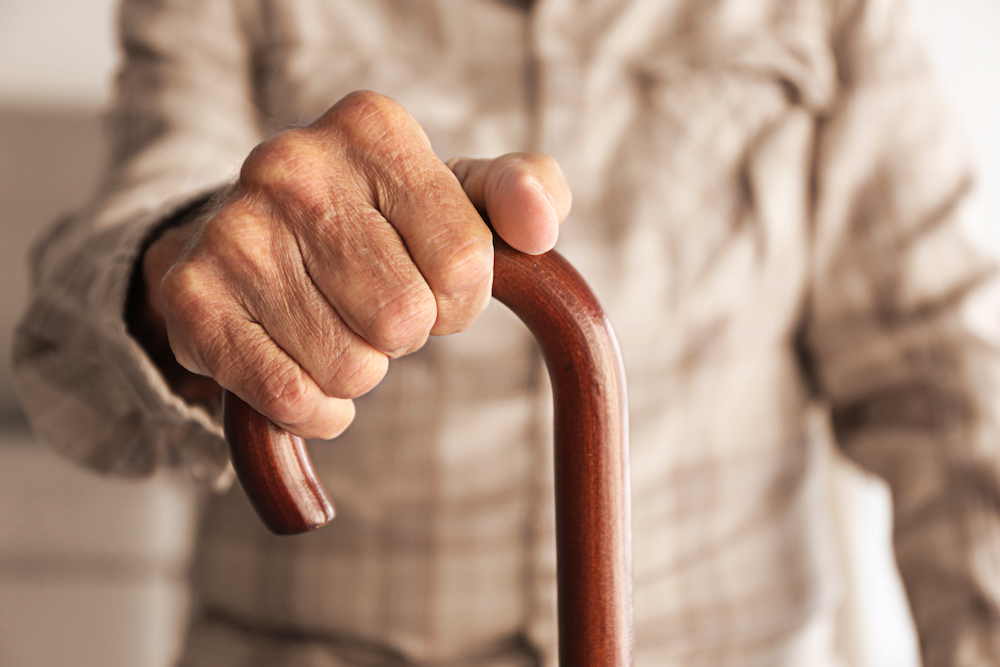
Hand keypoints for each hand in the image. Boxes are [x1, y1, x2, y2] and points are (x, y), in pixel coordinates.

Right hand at [130, 90, 570, 438]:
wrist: (256, 236)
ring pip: (351, 369)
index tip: (431, 280)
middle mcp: (291, 164)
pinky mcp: (191, 299)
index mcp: (371, 127)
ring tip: (332, 323)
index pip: (463, 263)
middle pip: (404, 320)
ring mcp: (233, 231)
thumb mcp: (462, 195)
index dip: (459, 297)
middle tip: (374, 302)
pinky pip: (291, 400)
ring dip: (359, 368)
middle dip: (406, 332)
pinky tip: (303, 364)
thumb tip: (536, 224)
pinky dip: (314, 407)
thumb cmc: (381, 222)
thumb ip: (525, 193)